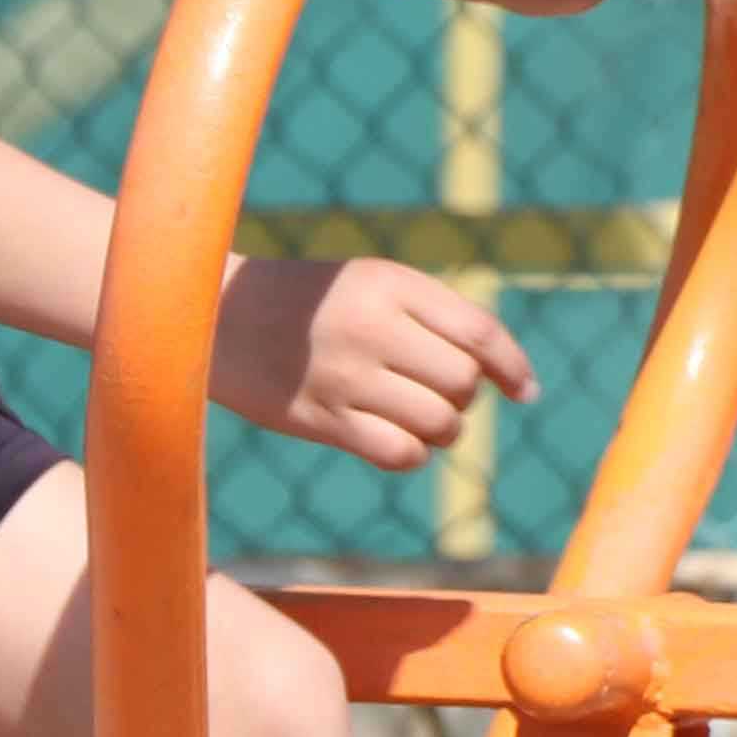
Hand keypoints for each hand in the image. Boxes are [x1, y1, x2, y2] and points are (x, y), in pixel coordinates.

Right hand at [213, 253, 535, 469]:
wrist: (210, 314)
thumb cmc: (301, 302)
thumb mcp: (364, 283)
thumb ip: (424, 315)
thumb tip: (493, 372)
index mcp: (390, 284)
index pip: (479, 332)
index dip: (513, 366)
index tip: (525, 392)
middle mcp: (373, 326)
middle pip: (463, 383)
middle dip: (464, 397)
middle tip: (434, 392)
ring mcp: (346, 375)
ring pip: (440, 423)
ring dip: (442, 430)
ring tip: (417, 418)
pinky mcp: (321, 418)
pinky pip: (400, 453)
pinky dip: (410, 454)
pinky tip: (393, 441)